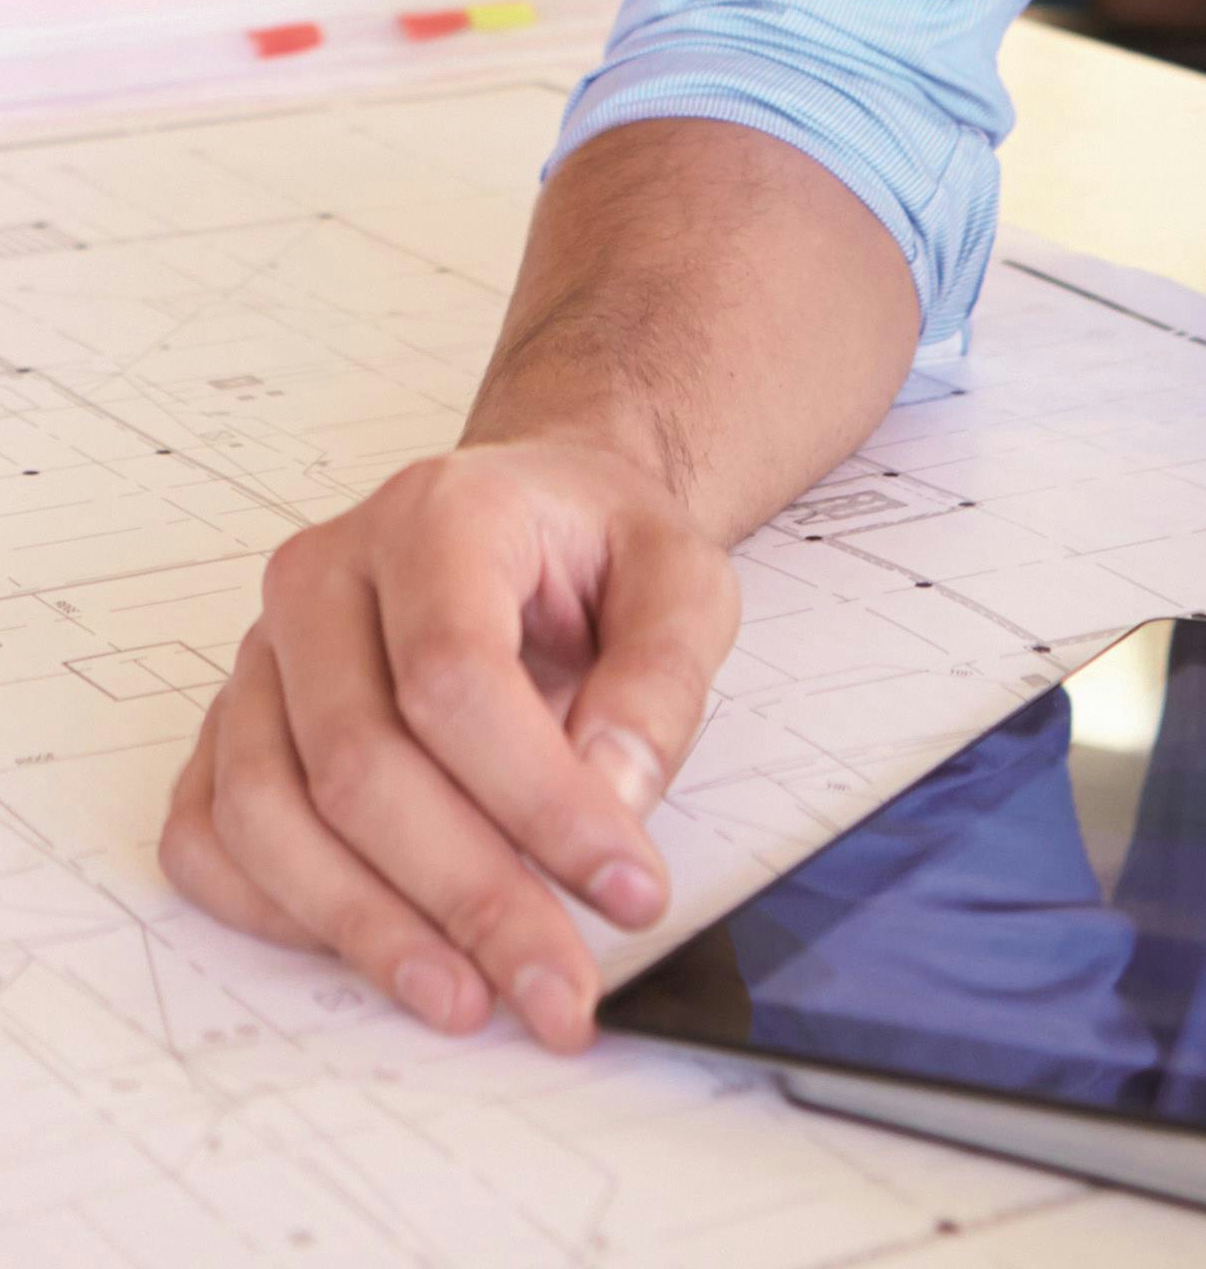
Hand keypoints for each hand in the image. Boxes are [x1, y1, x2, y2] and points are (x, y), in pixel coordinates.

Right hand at [161, 440, 739, 1047]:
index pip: (455, 679)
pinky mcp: (230, 724)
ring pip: (270, 816)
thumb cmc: (600, 549)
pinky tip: (382, 954)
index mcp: (437, 517)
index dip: (539, 800)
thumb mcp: (685, 579)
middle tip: (558, 986)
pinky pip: (212, 840)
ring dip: (371, 931)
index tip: (626, 888)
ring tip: (473, 999)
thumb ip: (660, 680)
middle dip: (468, 897)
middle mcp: (323, 579)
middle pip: (359, 765)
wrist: (538, 513)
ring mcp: (260, 655)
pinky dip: (282, 915)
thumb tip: (610, 797)